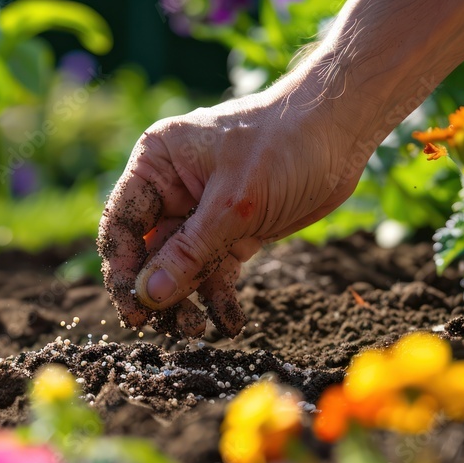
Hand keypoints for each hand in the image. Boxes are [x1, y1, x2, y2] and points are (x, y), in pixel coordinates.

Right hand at [97, 73, 370, 337]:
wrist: (341, 132)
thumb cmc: (284, 144)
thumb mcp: (234, 202)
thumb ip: (190, 251)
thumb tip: (149, 296)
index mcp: (157, 164)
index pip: (123, 224)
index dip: (122, 268)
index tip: (133, 309)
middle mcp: (172, 189)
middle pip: (147, 252)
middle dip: (156, 292)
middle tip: (164, 328)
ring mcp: (201, 212)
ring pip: (179, 268)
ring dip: (185, 301)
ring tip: (197, 330)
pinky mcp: (232, 230)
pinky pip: (214, 270)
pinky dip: (218, 297)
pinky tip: (230, 322)